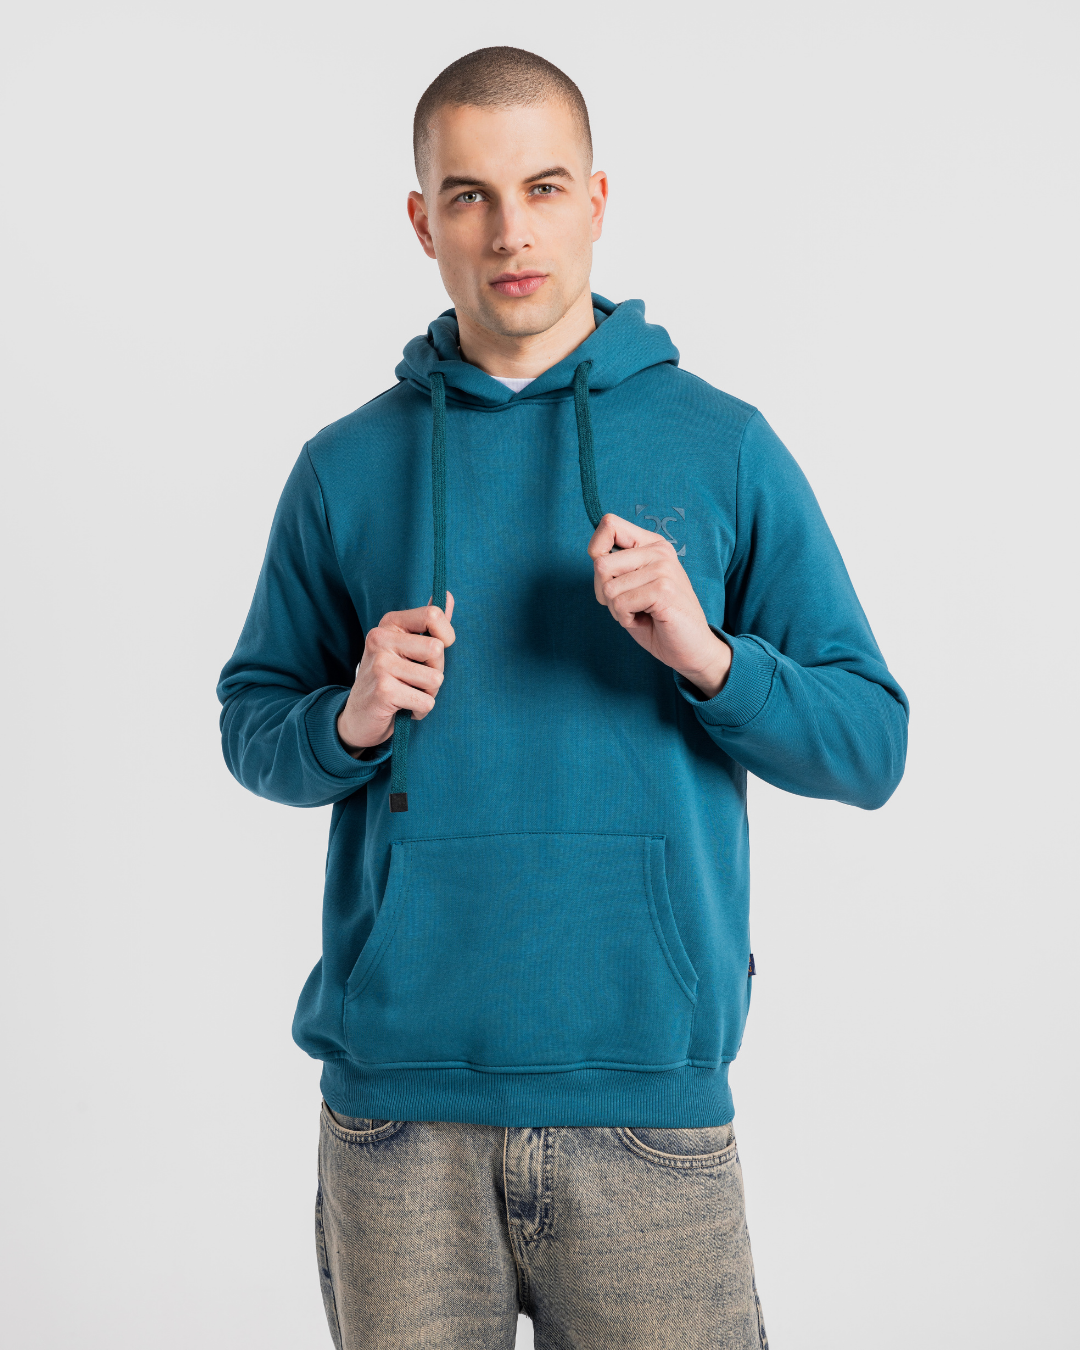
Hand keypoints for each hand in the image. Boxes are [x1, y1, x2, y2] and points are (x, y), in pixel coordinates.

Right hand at [337, 593, 455, 755]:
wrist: (358, 718)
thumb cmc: (390, 680)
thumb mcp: (407, 648)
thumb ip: (428, 625)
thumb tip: (449, 596)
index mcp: (389, 623)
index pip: (433, 614)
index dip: (446, 637)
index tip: (433, 653)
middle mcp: (381, 639)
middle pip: (437, 649)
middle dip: (436, 671)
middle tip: (416, 681)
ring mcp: (380, 664)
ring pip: (435, 678)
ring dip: (428, 694)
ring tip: (408, 694)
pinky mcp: (383, 691)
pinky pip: (425, 701)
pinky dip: (420, 710)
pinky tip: (403, 708)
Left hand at [588, 515, 730, 698]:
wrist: (692, 649)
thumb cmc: (658, 620)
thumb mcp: (632, 587)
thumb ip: (615, 568)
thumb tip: (595, 555)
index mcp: (651, 544)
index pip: (609, 524)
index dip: (596, 551)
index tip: (610, 576)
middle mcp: (658, 551)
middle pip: (601, 564)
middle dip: (604, 593)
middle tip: (630, 604)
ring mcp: (663, 568)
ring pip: (608, 588)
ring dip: (618, 610)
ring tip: (642, 613)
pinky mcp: (663, 589)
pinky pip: (620, 604)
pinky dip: (627, 619)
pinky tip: (648, 620)